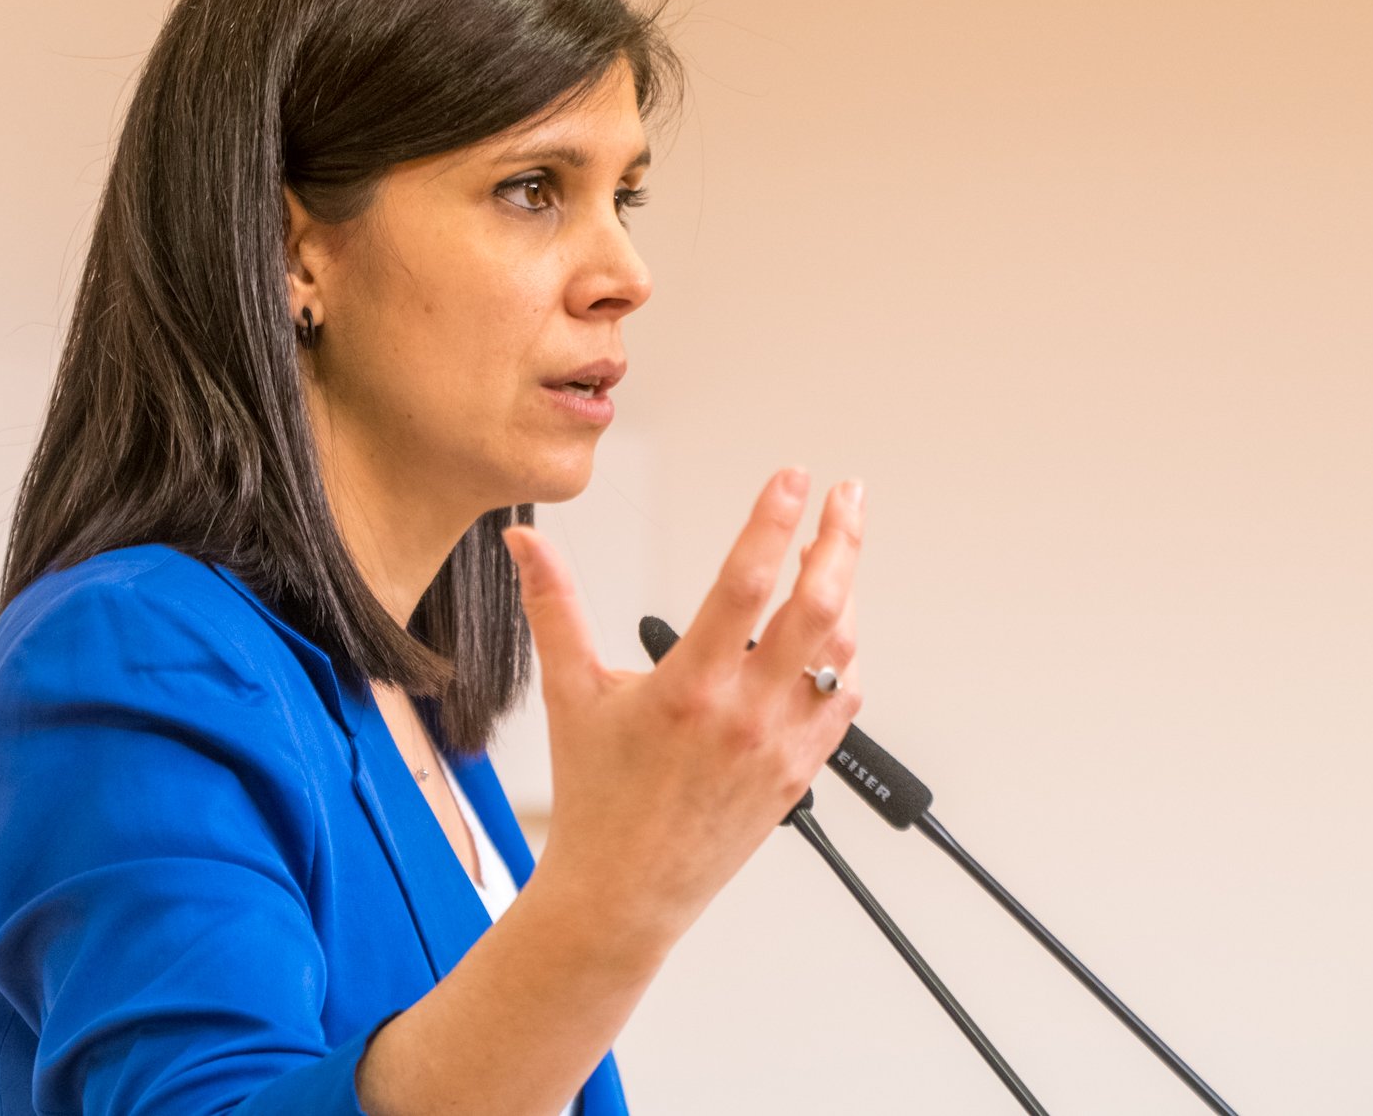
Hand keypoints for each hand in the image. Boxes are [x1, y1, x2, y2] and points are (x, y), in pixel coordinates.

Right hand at [502, 467, 864, 952]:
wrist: (623, 894)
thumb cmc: (597, 800)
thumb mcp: (569, 694)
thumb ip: (553, 606)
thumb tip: (525, 543)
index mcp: (688, 688)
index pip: (744, 582)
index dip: (772, 520)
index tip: (790, 477)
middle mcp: (744, 714)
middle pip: (817, 607)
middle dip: (839, 540)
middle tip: (845, 496)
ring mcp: (780, 745)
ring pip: (840, 651)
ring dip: (846, 593)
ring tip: (837, 551)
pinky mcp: (799, 772)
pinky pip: (843, 703)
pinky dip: (846, 658)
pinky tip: (837, 633)